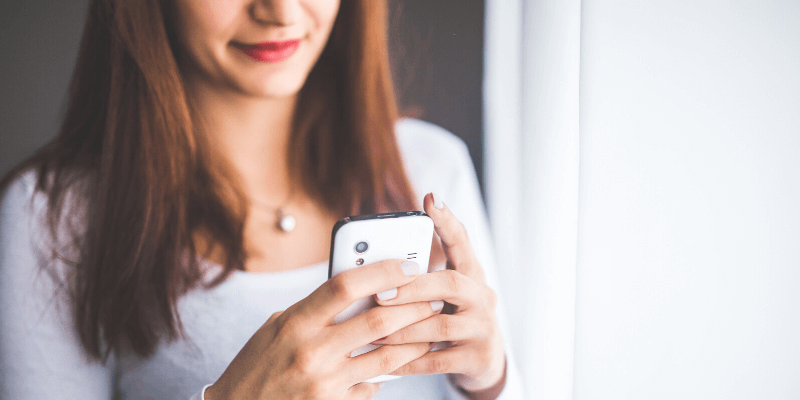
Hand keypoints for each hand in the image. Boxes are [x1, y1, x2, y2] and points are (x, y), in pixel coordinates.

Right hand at [205, 259, 440, 399]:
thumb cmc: (258, 363)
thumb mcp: (278, 326)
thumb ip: (315, 309)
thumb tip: (359, 289)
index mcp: (296, 322)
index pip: (345, 285)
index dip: (381, 271)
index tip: (406, 265)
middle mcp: (311, 350)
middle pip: (377, 320)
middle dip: (412, 306)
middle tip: (430, 297)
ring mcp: (324, 382)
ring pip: (387, 356)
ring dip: (414, 341)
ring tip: (429, 329)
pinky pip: (372, 385)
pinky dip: (387, 373)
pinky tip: (397, 362)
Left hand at [370, 193, 506, 393]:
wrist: (484, 362)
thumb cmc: (452, 318)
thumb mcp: (443, 295)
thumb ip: (420, 278)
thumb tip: (374, 263)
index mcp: (471, 275)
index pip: (462, 242)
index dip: (447, 221)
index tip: (430, 199)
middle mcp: (483, 296)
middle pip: (450, 283)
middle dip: (412, 288)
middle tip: (380, 294)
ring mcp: (483, 327)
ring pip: (441, 325)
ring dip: (404, 329)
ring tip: (374, 331)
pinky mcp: (479, 358)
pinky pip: (438, 360)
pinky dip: (409, 361)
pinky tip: (387, 363)